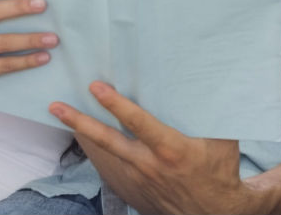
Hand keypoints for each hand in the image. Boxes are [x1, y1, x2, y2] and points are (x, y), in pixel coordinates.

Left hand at [50, 82, 249, 214]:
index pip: (138, 123)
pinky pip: (111, 162)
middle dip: (80, 122)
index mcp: (171, 150)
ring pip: (104, 151)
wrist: (214, 214)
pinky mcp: (133, 185)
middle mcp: (148, 164)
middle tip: (56, 106)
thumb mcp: (224, 142)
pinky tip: (84, 130)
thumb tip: (207, 79)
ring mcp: (138, 176)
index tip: (97, 87)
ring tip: (59, 111)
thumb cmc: (220, 172)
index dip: (116, 104)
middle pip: (108, 141)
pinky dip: (96, 147)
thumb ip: (211, 114)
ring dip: (82, 131)